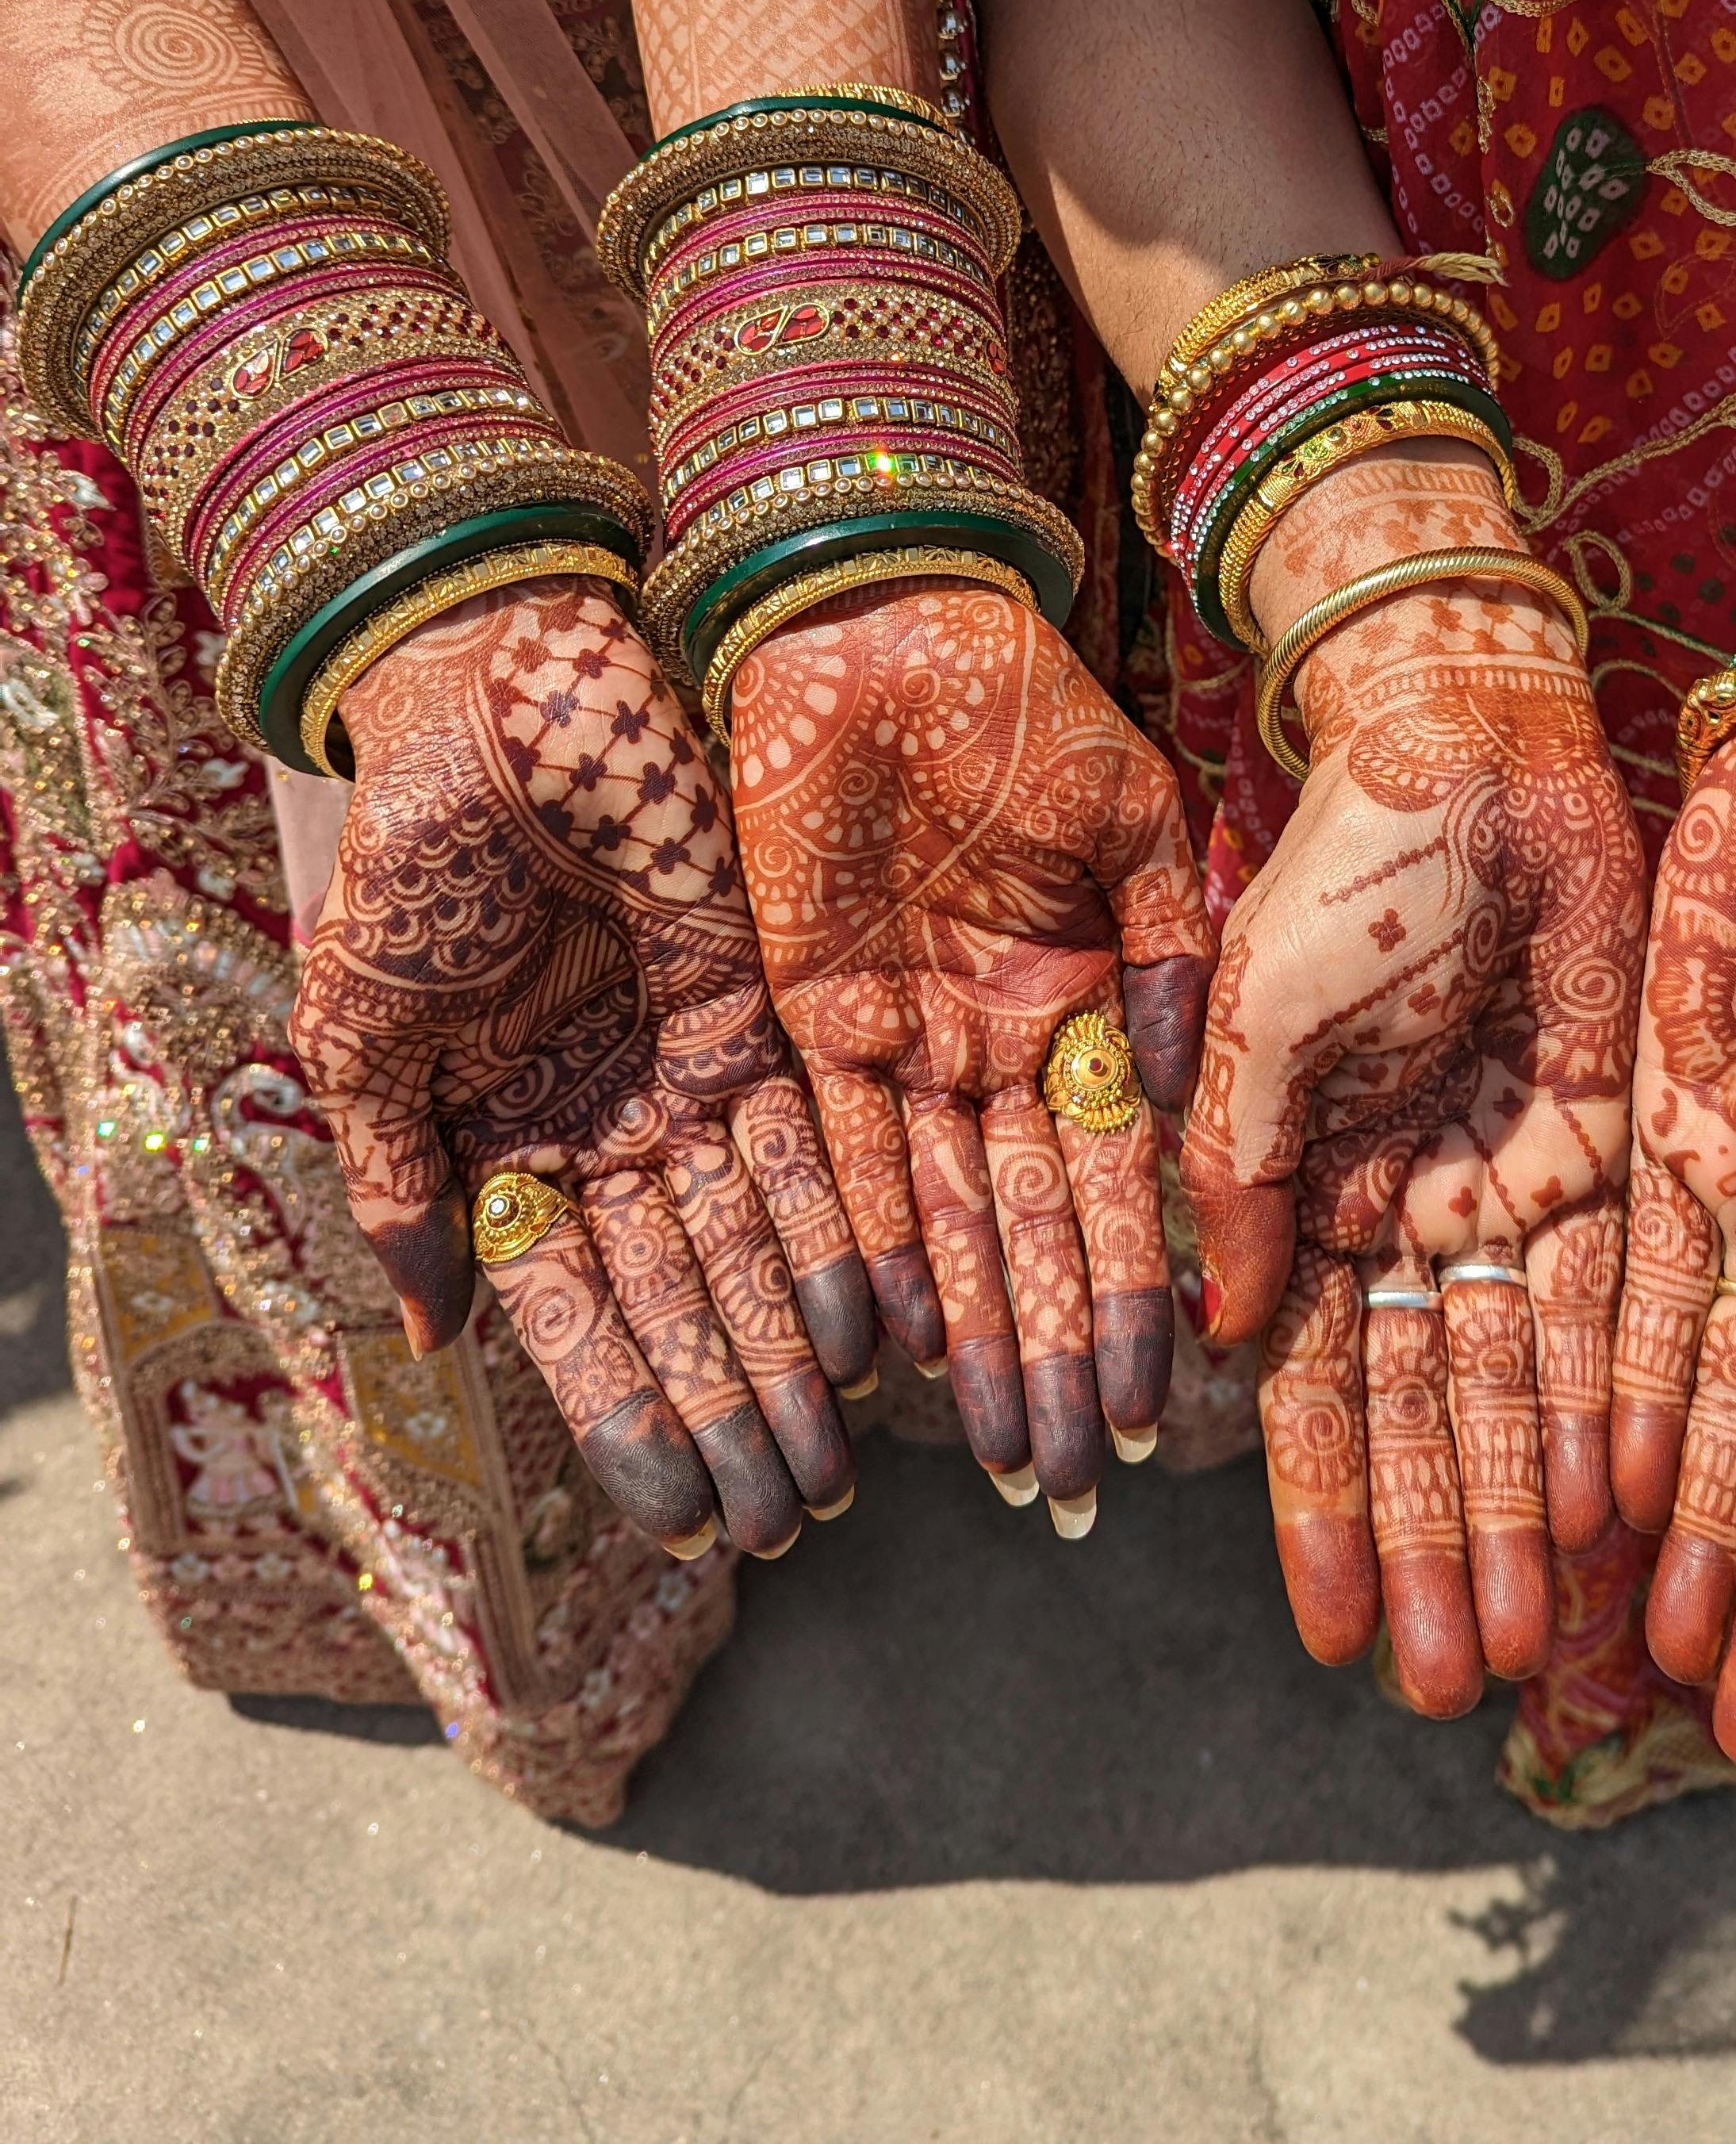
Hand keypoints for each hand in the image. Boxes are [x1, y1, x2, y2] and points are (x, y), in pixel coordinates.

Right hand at [291, 576, 871, 1558]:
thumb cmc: (413, 863)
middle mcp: (612, 1127)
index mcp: (511, 1144)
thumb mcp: (364, 1031)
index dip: (630, 1421)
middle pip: (686, 1301)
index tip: (680, 1528)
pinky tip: (870, 1326)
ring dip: (794, 1355)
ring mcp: (688, 1073)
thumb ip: (396, 1178)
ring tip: (840, 1463)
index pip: (581, 1317)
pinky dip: (838, 1232)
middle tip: (791, 1523)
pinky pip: (809, 1140)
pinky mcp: (761, 1007)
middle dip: (735, 1415)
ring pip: (756, 1243)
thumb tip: (426, 1335)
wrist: (504, 708)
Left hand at [730, 577, 1214, 1522]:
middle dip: (1047, 1355)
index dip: (1129, 1293)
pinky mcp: (806, 1013)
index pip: (1114, 1181)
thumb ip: (1172, 945)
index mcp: (1082, 1005)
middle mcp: (993, 1046)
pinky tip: (888, 1345)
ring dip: (965, 1335)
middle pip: (1024, 1230)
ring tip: (994, 1451)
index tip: (1153, 1401)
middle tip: (1067, 1482)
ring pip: (936, 1217)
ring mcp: (901, 1038)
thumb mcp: (1132, 812)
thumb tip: (1185, 1091)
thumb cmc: (1024, 698)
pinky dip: (861, 1244)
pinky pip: (836, 1152)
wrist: (884, 623)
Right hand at [1180, 453, 1644, 1714]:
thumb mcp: (1260, 1012)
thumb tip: (1206, 1340)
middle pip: (1422, 1410)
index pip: (1311, 1379)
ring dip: (1514, 1513)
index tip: (1337, 1635)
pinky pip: (1607, 1302)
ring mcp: (1506, 1181)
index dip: (1322, 1509)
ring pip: (1515, 1382)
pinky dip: (1601, 1403)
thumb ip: (1238, 1170)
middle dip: (1435, 1548)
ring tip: (1529, 1649)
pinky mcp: (1604, 1145)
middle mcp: (1407, 1205)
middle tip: (1456, 1693)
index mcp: (1309, 1182)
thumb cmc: (1345, 863)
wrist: (1474, 745)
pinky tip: (1606, 1513)